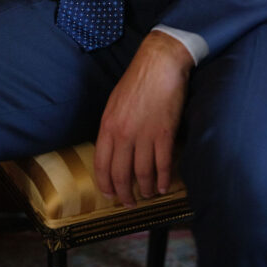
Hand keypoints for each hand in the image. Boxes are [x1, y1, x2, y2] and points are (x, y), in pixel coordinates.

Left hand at [94, 31, 192, 207]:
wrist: (160, 63)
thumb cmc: (137, 80)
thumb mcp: (114, 103)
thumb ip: (112, 128)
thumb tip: (113, 149)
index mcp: (108, 126)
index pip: (101, 165)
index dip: (106, 184)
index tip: (111, 194)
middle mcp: (124, 134)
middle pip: (121, 175)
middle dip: (125, 194)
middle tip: (130, 203)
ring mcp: (144, 135)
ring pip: (142, 174)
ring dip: (146, 189)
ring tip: (149, 195)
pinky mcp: (164, 134)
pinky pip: (163, 165)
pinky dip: (164, 179)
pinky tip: (165, 186)